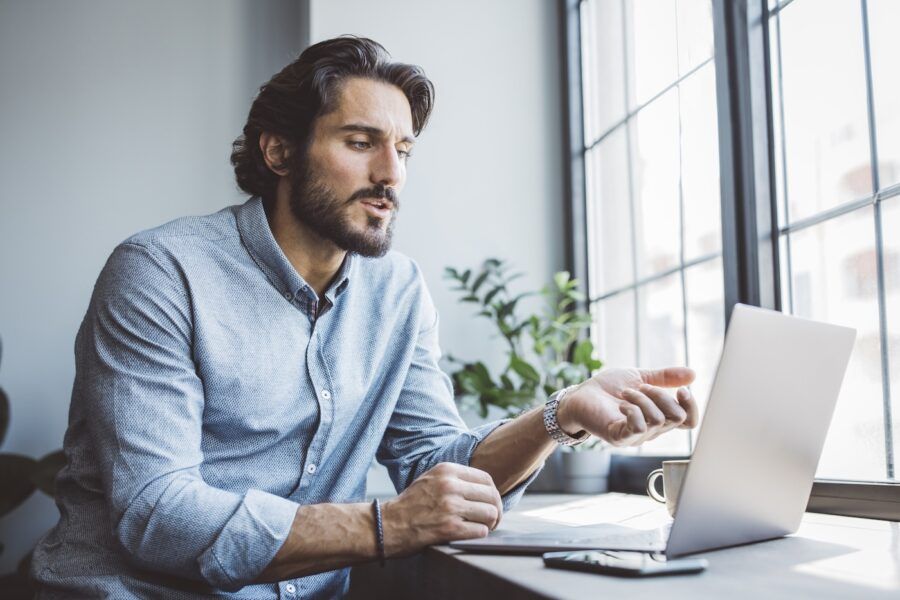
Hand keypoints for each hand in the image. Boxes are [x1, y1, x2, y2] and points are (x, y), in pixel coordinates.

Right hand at [381, 462, 502, 556]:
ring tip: (484, 527)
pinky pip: (480, 531)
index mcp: (446, 470)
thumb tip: (483, 488)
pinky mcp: (449, 528)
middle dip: (496, 509)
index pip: (485, 478)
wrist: (388, 525)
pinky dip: (480, 534)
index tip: (490, 502)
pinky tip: (471, 534)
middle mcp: (450, 486)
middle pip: (491, 496)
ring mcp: (450, 507)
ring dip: (490, 523)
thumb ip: (454, 479)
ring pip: (490, 513)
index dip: (493, 492)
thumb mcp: (431, 479)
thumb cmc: (410, 504)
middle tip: (493, 519)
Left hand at [559, 367, 698, 446]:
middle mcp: (652, 430)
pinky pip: (639, 428)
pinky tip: (621, 404)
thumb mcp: (641, 377)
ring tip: (625, 392)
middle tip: (642, 386)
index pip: (688, 421)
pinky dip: (633, 410)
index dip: (691, 406)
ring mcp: (636, 436)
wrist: (581, 394)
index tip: (682, 389)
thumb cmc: (609, 388)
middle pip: (677, 417)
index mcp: (659, 416)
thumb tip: (693, 374)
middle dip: (663, 395)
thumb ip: (665, 377)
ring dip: (643, 399)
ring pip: (659, 420)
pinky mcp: (620, 437)